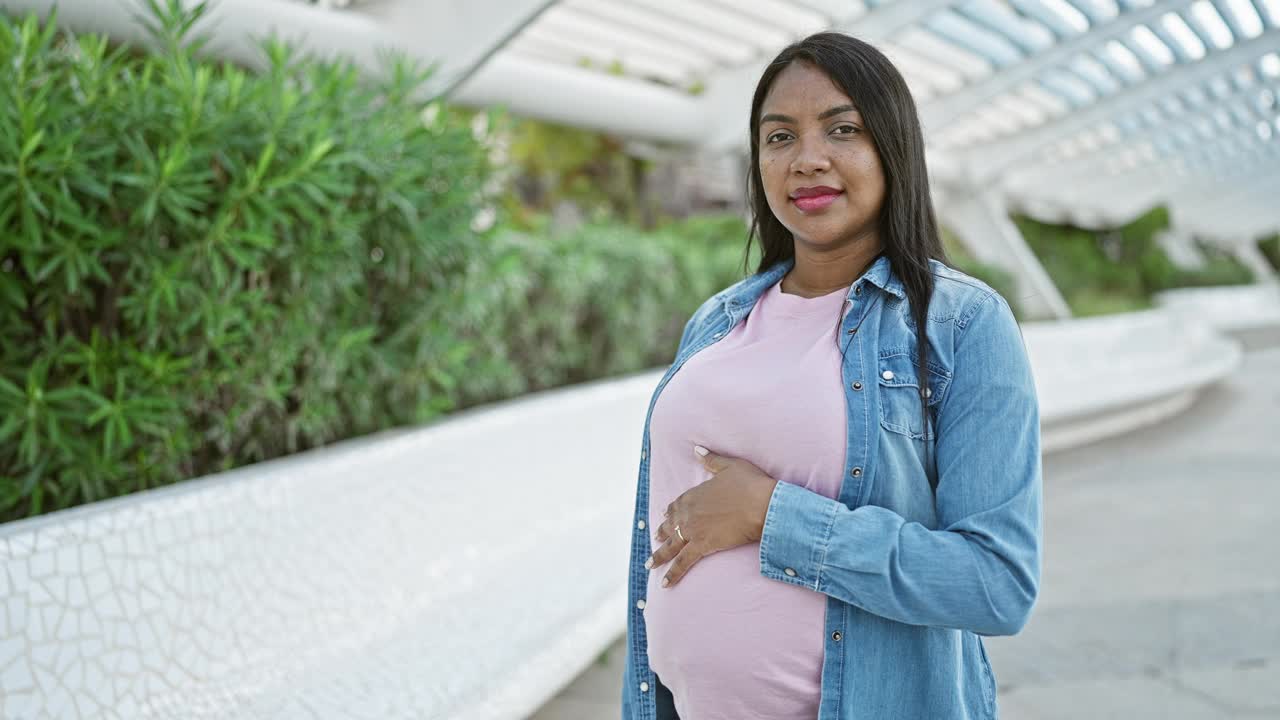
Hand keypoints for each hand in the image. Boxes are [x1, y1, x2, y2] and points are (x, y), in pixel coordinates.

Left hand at [647, 445, 778, 588]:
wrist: (762, 504)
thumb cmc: (751, 484)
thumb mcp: (730, 466)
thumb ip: (711, 459)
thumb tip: (697, 449)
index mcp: (695, 494)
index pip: (678, 504)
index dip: (671, 511)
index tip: (665, 515)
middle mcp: (689, 512)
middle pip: (671, 525)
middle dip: (663, 532)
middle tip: (656, 538)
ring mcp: (693, 530)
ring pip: (672, 545)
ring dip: (660, 555)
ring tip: (651, 564)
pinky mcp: (702, 546)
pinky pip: (683, 562)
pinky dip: (673, 573)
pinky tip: (665, 584)